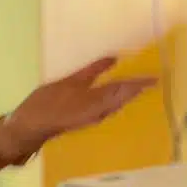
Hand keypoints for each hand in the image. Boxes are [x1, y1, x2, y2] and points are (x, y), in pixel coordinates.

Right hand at [0, 56, 156, 165]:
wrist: (31, 127)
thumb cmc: (48, 103)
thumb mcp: (69, 82)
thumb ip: (92, 70)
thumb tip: (114, 58)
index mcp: (98, 101)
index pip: (125, 90)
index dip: (140, 84)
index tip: (155, 78)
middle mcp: (101, 112)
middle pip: (124, 99)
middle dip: (137, 90)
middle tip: (150, 81)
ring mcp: (94, 117)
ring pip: (117, 104)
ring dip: (127, 95)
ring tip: (137, 86)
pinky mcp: (86, 119)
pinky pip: (108, 108)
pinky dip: (116, 99)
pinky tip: (114, 94)